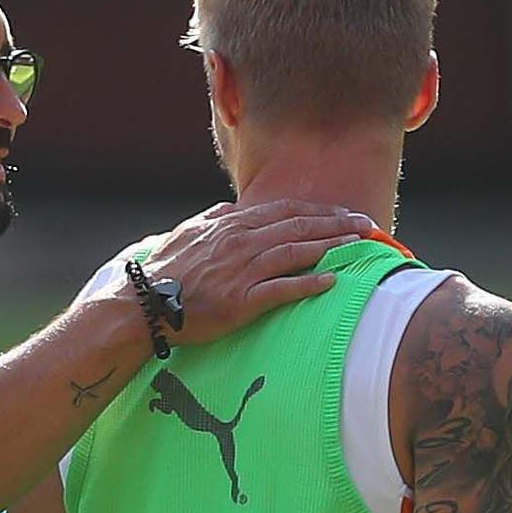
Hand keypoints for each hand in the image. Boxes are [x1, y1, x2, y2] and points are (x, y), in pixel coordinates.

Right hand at [134, 199, 373, 347]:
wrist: (144, 304)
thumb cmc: (165, 270)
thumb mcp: (188, 232)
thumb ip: (214, 218)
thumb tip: (231, 208)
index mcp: (231, 224)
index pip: (285, 211)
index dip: (319, 210)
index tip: (343, 213)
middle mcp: (241, 242)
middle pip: (299, 227)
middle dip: (337, 224)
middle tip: (367, 225)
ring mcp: (242, 270)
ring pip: (296, 252)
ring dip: (331, 247)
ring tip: (358, 246)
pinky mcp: (241, 300)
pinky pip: (282, 288)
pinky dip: (309, 283)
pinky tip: (331, 281)